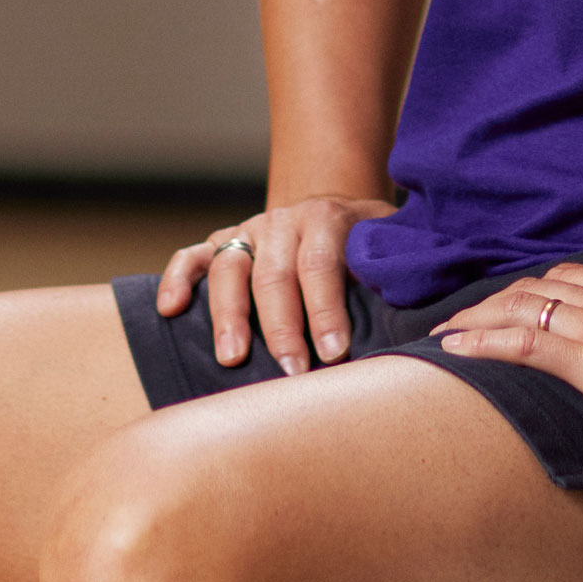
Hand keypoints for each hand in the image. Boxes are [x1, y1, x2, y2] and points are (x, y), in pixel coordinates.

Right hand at [155, 192, 396, 374]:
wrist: (330, 211)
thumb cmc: (366, 244)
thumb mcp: (389, 245)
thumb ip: (394, 271)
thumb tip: (413, 313)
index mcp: (326, 219)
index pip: (322, 264)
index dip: (326, 309)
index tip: (335, 352)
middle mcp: (282, 222)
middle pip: (274, 274)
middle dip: (281, 326)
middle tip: (290, 370)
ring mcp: (247, 232)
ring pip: (230, 268)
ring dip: (229, 315)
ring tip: (231, 358)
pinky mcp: (220, 244)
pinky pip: (190, 257)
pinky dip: (176, 280)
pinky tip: (169, 310)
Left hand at [432, 265, 582, 473]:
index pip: (576, 280)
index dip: (538, 292)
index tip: (513, 306)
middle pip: (539, 289)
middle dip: (496, 302)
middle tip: (464, 318)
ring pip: (522, 310)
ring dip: (476, 318)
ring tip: (444, 332)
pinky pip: (523, 343)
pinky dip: (482, 340)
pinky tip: (454, 347)